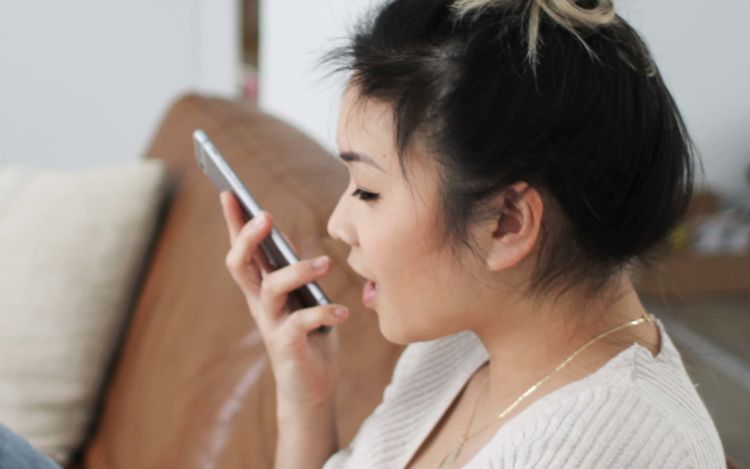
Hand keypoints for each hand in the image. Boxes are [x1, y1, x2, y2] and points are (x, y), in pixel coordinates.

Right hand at [219, 191, 348, 407]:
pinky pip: (300, 323)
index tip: (229, 192)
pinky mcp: (286, 346)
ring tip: (325, 264)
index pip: (242, 250)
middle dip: (248, 238)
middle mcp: (260, 303)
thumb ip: (292, 271)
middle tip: (266, 216)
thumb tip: (287, 236)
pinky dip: (323, 313)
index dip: (233, 223)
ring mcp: (271, 324)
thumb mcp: (300, 297)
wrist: (311, 386)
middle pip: (241, 265)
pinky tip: (342, 312)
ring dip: (297, 271)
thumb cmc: (309, 335)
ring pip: (271, 289)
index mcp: (262, 287)